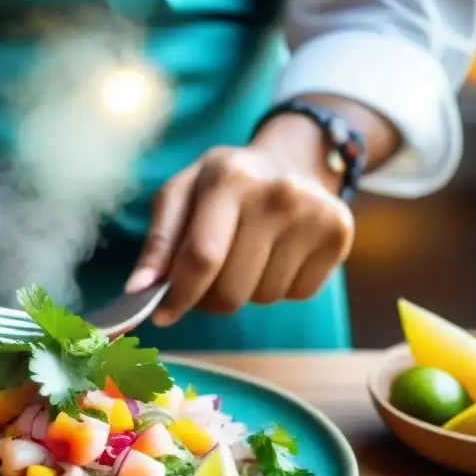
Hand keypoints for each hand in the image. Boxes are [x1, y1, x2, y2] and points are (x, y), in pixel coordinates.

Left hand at [126, 122, 354, 326]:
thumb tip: (137, 291)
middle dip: (209, 298)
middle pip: (231, 289)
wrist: (289, 161)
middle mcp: (279, 192)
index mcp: (230, 177)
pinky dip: (279, 286)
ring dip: (246, 289)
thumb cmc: (222, 185)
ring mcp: (315, 213)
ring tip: (248, 253)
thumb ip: (158, 243)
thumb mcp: (181, 196)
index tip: (163, 315)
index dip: (179, 296)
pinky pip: (295, 293)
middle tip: (209, 276)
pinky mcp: (339, 233)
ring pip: (262, 297)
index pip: (202, 259)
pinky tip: (277, 253)